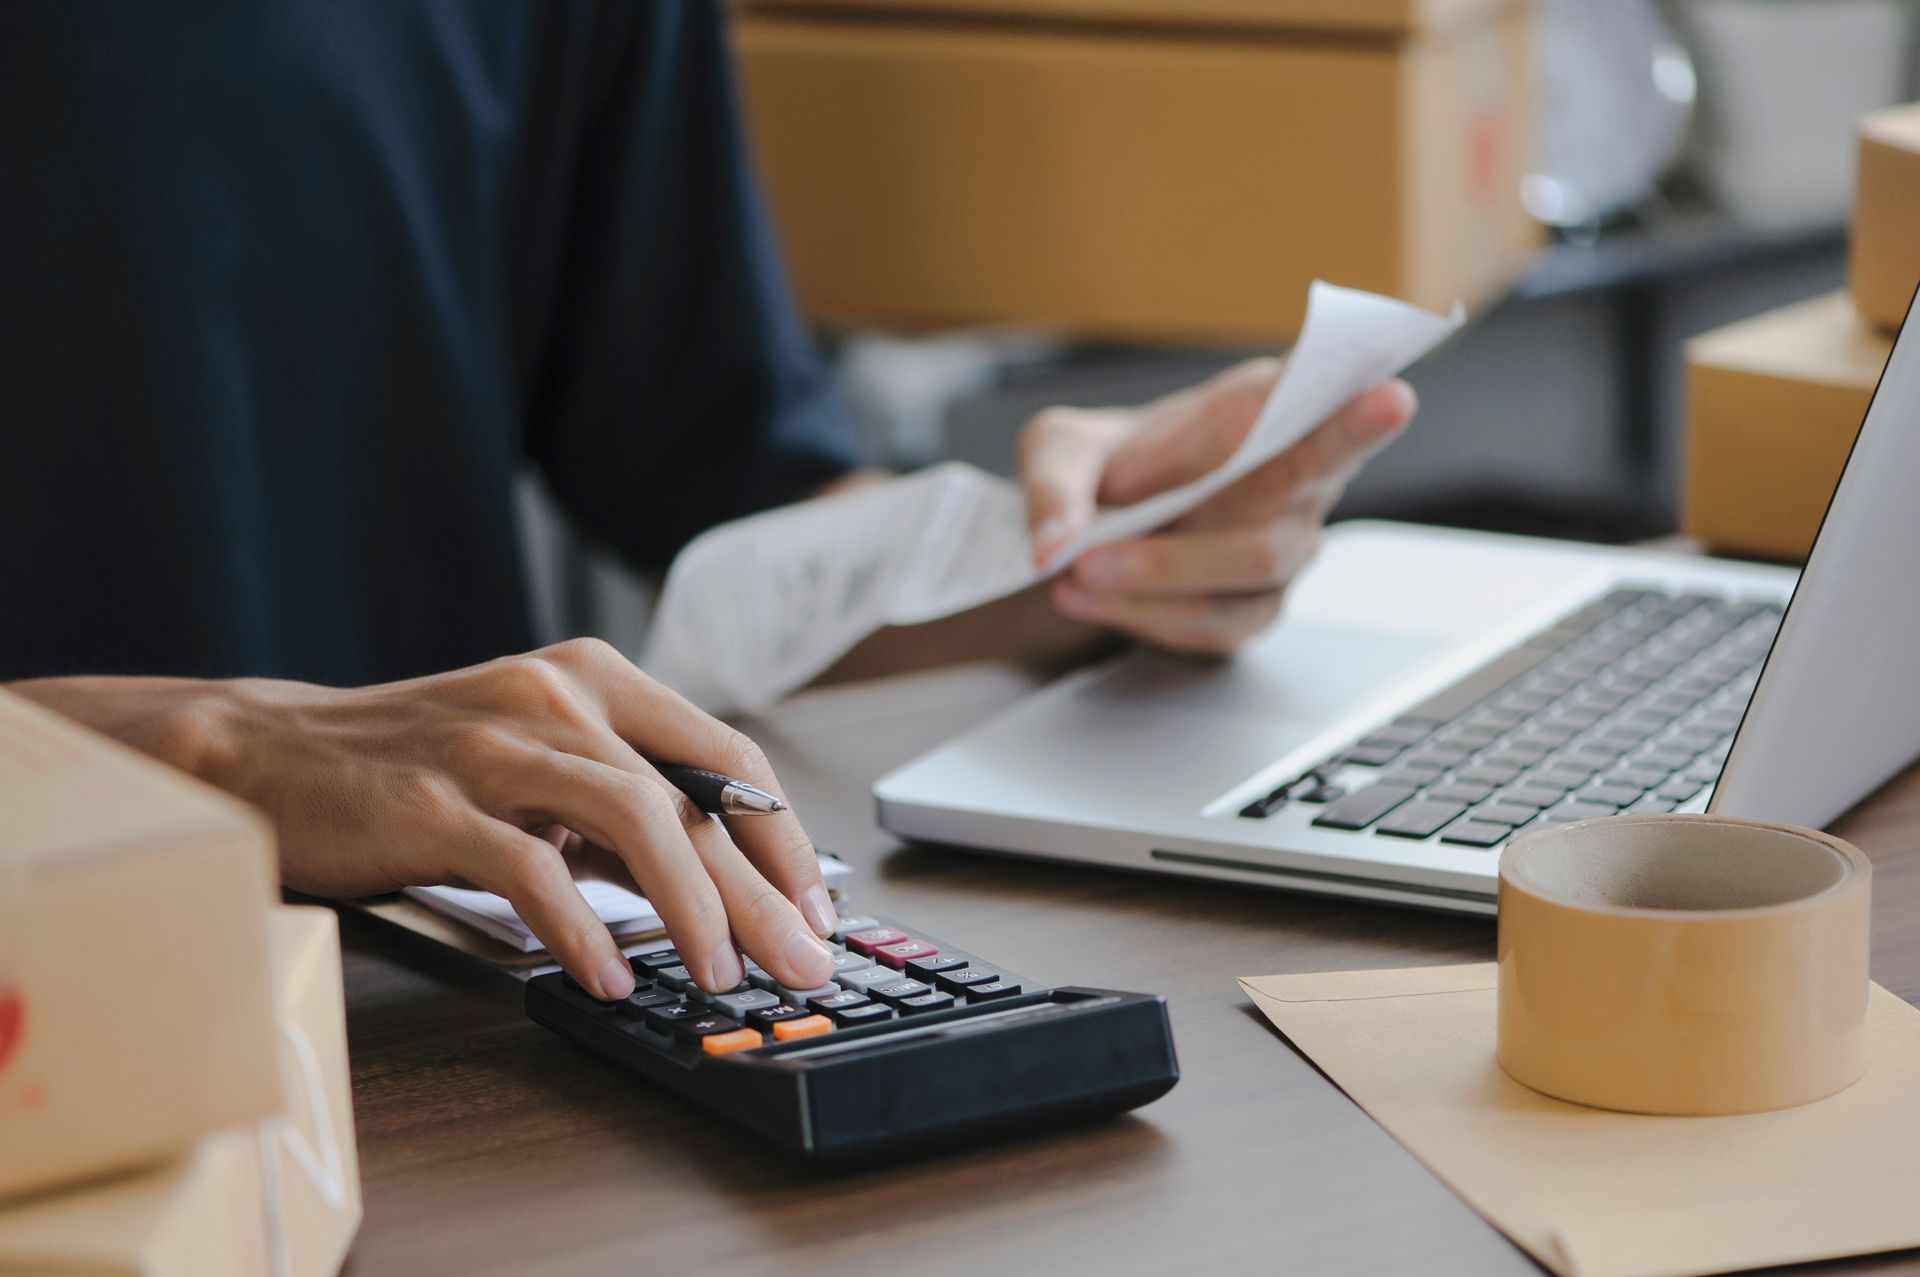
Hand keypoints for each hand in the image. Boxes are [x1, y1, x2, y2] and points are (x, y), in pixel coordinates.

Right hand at [19, 642, 839, 1000]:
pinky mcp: (429, 802)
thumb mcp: (537, 769)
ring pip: (633, 815)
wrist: (269, 755)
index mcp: (593, 680)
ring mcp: (493, 744)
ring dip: (693, 905)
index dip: (782, 839)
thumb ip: (621, 812)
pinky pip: (528, 866)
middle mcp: (555, 695)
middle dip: (763, 891)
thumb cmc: (415, 768)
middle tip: (801, 961)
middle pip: (693, 796)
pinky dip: (580, 926)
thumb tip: (723, 887)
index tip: (813, 910)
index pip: (726, 758)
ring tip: (721, 972)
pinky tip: (611, 974)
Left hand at [1018, 359, 1415, 653]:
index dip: (1358, 409)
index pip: (1324, 402)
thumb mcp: (1057, 448)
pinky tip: (1092, 599)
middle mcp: (1292, 478)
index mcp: (1260, 409)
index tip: (1389, 396)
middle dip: (1204, 524)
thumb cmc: (1100, 467)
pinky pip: (1217, 622)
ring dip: (1157, 577)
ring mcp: (1283, 547)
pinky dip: (1147, 614)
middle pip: (1302, 497)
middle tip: (1097, 550)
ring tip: (1076, 573)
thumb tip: (1056, 544)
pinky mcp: (1256, 606)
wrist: (1090, 528)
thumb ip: (1056, 484)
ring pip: (1250, 568)